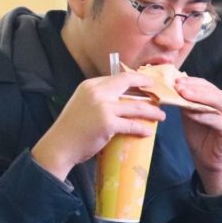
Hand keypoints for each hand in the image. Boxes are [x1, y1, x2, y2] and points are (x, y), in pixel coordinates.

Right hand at [31, 71, 164, 181]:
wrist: (60, 145)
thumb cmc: (72, 128)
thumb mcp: (83, 104)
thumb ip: (100, 98)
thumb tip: (121, 100)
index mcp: (90, 85)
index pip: (118, 77)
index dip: (136, 79)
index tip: (148, 83)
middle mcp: (97, 92)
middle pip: (128, 83)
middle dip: (148, 86)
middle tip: (160, 94)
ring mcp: (103, 107)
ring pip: (136, 107)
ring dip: (152, 112)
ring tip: (161, 116)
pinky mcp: (108, 123)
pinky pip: (132, 125)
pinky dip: (142, 129)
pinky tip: (148, 132)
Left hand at [173, 75, 221, 195]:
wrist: (208, 161)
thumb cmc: (200, 137)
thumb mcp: (190, 115)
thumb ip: (186, 102)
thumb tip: (174, 88)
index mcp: (221, 99)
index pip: (206, 85)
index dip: (191, 81)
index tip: (175, 80)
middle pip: (212, 91)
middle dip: (194, 88)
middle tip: (178, 86)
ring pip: (217, 101)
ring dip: (199, 97)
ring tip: (183, 95)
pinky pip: (217, 119)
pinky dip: (203, 115)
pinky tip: (190, 114)